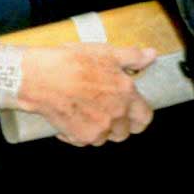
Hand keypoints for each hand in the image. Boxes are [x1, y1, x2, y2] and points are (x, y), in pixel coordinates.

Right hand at [20, 43, 156, 145]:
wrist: (41, 78)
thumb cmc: (72, 62)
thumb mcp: (106, 52)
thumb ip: (132, 56)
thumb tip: (151, 55)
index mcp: (126, 95)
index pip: (145, 117)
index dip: (139, 114)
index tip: (130, 109)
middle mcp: (116, 116)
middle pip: (125, 132)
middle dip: (119, 124)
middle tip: (107, 110)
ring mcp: (98, 130)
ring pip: (105, 138)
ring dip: (100, 129)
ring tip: (88, 112)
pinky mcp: (80, 137)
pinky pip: (85, 141)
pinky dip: (80, 133)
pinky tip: (72, 117)